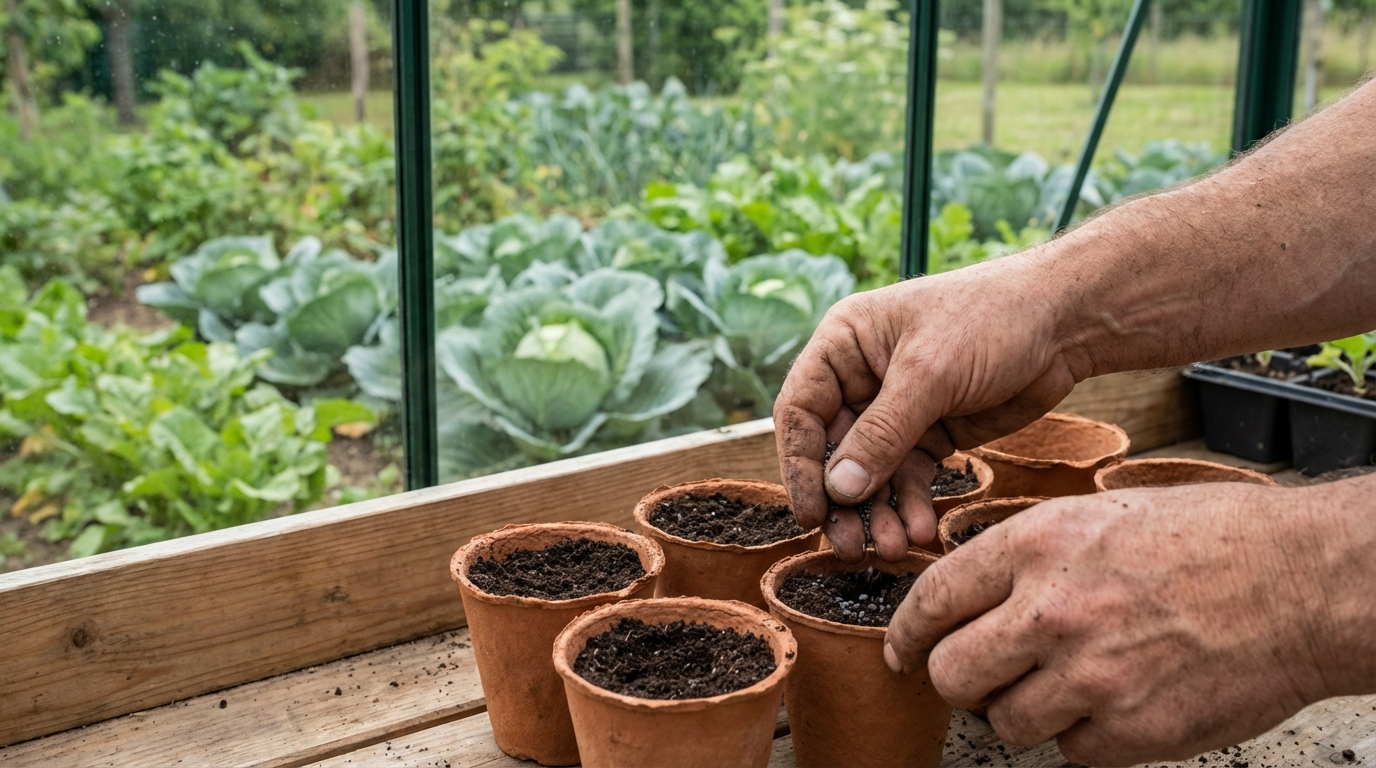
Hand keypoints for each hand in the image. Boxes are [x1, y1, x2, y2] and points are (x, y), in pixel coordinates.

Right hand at [774, 256, 1090, 560]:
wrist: (1066, 321)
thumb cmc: (991, 318)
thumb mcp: (930, 373)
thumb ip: (882, 433)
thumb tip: (839, 490)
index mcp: (844, 344)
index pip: (800, 411)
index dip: (800, 465)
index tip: (812, 514)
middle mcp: (860, 377)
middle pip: (832, 451)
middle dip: (843, 502)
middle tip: (849, 548)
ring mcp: (895, 408)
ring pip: (870, 473)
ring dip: (878, 513)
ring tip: (892, 549)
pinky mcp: (931, 432)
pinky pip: (908, 478)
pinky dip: (911, 506)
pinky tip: (920, 530)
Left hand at [883, 479, 1375, 765]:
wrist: (1301, 583)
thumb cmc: (1212, 538)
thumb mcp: (1101, 514)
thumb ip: (1029, 557)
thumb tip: (975, 595)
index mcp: (1036, 545)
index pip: (932, 600)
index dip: (906, 633)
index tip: (902, 651)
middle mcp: (1051, 610)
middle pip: (951, 673)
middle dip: (958, 680)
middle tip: (983, 676)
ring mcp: (1090, 675)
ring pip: (1005, 721)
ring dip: (1024, 710)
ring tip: (1067, 684)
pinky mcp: (1131, 730)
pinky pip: (1069, 752)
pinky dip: (1082, 737)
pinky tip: (1114, 702)